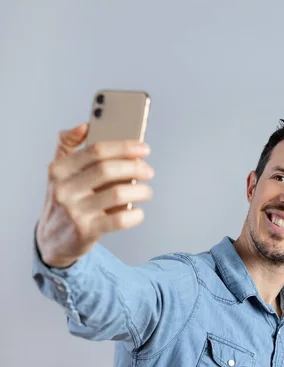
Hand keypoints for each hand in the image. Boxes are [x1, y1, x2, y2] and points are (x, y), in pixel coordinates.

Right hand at [36, 124, 153, 267]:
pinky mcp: (86, 232)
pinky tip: (138, 212)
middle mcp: (64, 189)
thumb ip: (67, 145)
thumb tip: (84, 125)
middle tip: (149, 170)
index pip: (96, 151)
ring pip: (117, 194)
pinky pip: (119, 220)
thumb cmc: (62, 201)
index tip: (144, 148)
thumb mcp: (57, 173)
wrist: (51, 241)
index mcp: (58, 170)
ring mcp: (74, 211)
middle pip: (108, 170)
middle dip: (135, 167)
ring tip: (146, 191)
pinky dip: (135, 215)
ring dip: (140, 191)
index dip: (124, 146)